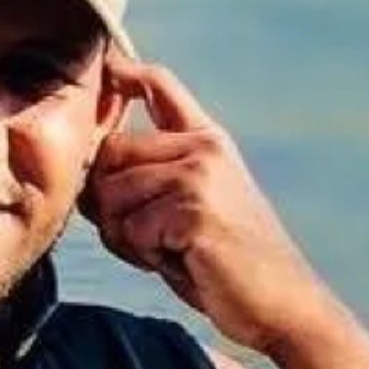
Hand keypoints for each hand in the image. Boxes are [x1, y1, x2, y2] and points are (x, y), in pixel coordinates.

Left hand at [81, 51, 323, 351]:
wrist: (282, 304)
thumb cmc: (227, 267)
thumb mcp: (188, 212)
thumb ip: (149, 184)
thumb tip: (86, 178)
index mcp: (208, 141)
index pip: (159, 85)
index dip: (124, 72)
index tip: (107, 63)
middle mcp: (204, 148)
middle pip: (109, 153)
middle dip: (108, 205)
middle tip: (148, 241)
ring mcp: (199, 176)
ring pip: (111, 196)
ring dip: (126, 237)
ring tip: (172, 253)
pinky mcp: (193, 211)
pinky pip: (131, 230)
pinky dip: (146, 257)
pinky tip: (184, 264)